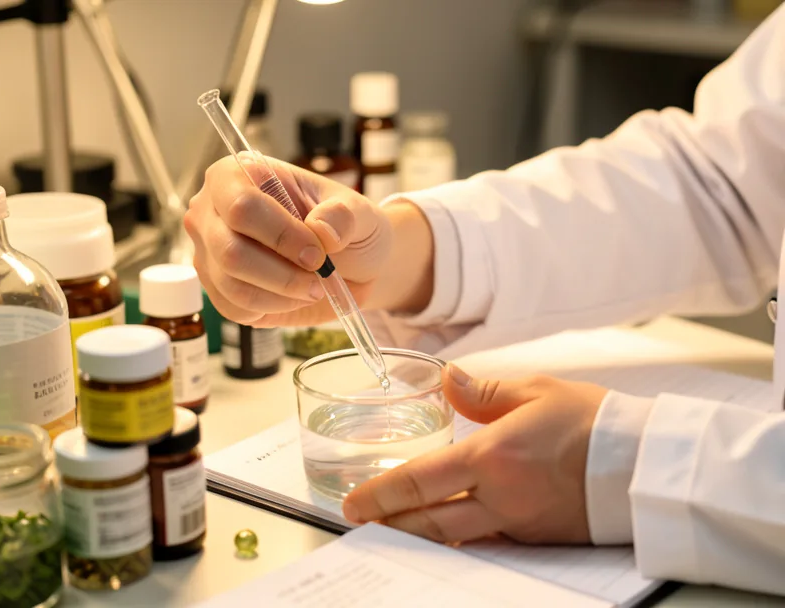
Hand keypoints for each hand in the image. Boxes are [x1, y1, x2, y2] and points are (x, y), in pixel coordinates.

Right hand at [185, 155, 392, 326]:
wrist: (352, 264)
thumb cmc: (344, 228)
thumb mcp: (359, 212)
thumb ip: (344, 215)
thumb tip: (320, 229)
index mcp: (239, 174)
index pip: (241, 205)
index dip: (281, 235)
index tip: (318, 253)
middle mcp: (213, 211)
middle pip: (230, 250)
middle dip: (283, 273)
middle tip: (319, 276)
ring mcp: (210, 251)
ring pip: (232, 284)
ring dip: (282, 293)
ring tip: (313, 287)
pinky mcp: (218, 289)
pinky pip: (235, 307)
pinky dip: (273, 307)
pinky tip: (294, 296)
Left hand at [342, 366, 607, 544]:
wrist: (644, 463)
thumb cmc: (592, 421)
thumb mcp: (535, 390)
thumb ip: (483, 392)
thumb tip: (446, 378)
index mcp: (493, 456)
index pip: (420, 481)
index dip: (381, 495)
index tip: (353, 503)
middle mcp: (499, 496)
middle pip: (429, 521)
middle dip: (390, 524)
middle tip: (361, 521)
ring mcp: (518, 521)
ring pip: (455, 538)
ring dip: (418, 535)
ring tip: (393, 529)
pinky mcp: (537, 536)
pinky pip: (488, 539)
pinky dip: (460, 536)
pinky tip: (446, 530)